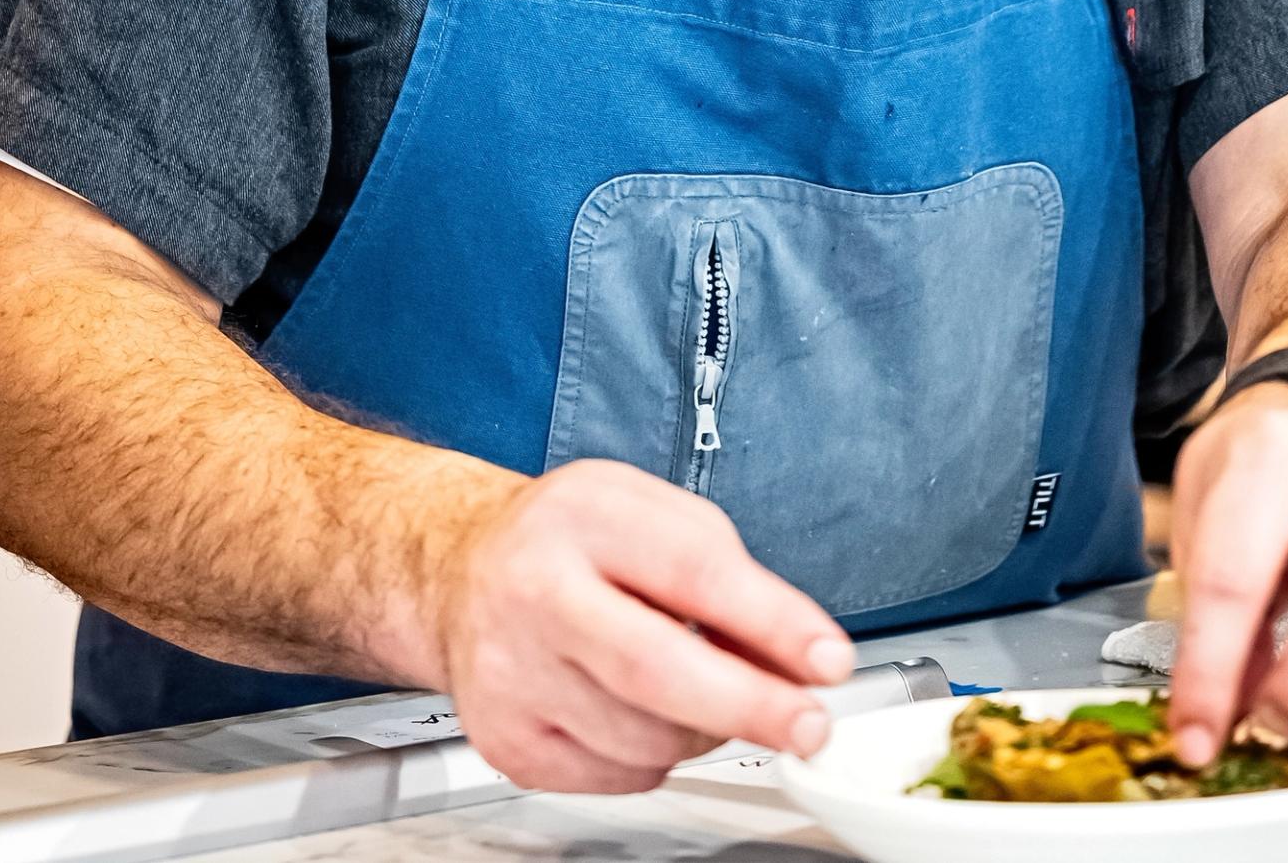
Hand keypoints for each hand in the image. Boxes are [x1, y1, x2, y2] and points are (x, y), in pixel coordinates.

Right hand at [431, 458, 855, 793]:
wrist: (460, 569)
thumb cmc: (571, 538)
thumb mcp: (650, 513)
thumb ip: (726, 573)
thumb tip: (795, 655)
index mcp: (584, 516)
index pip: (692, 570)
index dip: (770, 621)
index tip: (826, 659)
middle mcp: (536, 591)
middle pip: (657, 668)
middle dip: (751, 705)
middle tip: (810, 725)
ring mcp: (514, 672)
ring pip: (648, 735)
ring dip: (703, 726)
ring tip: (695, 686)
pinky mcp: (507, 739)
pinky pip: (618, 774)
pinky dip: (654, 752)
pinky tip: (634, 706)